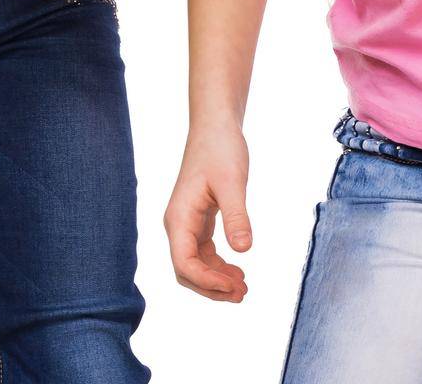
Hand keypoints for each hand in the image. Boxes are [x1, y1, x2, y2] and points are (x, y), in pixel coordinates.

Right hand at [162, 123, 252, 302]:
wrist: (215, 126)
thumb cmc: (220, 149)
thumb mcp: (232, 182)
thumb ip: (237, 216)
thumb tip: (243, 250)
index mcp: (179, 218)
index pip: (185, 264)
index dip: (208, 281)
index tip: (234, 286)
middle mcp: (178, 224)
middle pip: (187, 271)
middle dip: (211, 287)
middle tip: (242, 294)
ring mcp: (187, 223)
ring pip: (195, 264)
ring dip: (216, 280)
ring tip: (243, 288)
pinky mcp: (198, 219)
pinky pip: (203, 252)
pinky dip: (218, 265)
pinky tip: (236, 270)